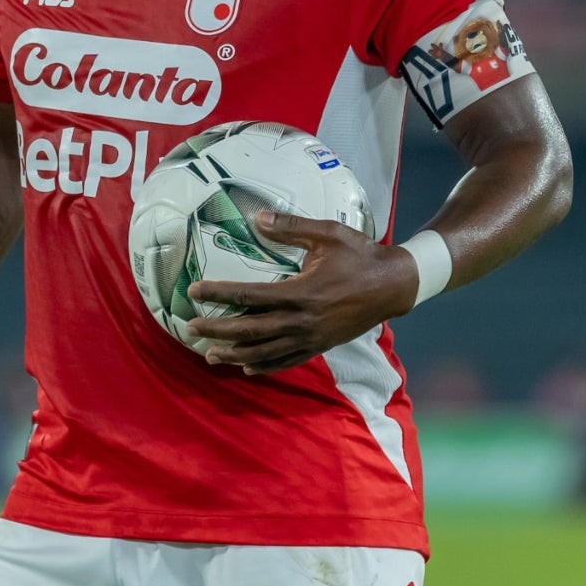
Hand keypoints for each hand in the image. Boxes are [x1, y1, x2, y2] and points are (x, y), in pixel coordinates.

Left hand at [186, 209, 419, 374]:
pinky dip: (265, 367)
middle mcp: (302, 321)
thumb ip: (290, 227)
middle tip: (191, 328)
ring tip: (209, 355)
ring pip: (264, 353)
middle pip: (249, 330)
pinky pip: (287, 361)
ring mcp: (311, 338)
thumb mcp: (328, 233)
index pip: (249, 295)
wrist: (394, 285)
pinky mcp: (320, 347)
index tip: (195, 291)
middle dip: (217, 329)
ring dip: (234, 355)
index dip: (219, 293)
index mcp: (301, 292)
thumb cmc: (360, 255)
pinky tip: (247, 368)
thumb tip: (256, 217)